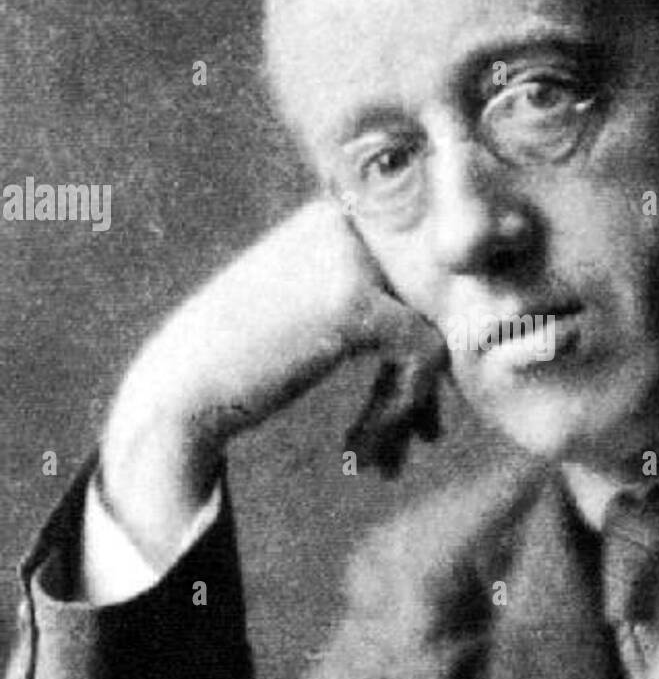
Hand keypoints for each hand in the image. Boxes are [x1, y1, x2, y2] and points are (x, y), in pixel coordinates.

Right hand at [100, 199, 445, 565]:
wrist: (176, 395)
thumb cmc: (240, 364)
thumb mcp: (311, 312)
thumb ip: (376, 302)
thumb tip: (462, 328)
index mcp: (335, 215)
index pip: (419, 278)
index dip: (423, 348)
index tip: (412, 410)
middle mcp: (346, 222)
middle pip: (431, 304)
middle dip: (425, 381)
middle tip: (417, 440)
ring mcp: (351, 258)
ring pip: (432, 332)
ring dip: (412, 405)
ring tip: (385, 462)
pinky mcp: (356, 302)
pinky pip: (422, 356)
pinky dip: (401, 411)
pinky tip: (361, 450)